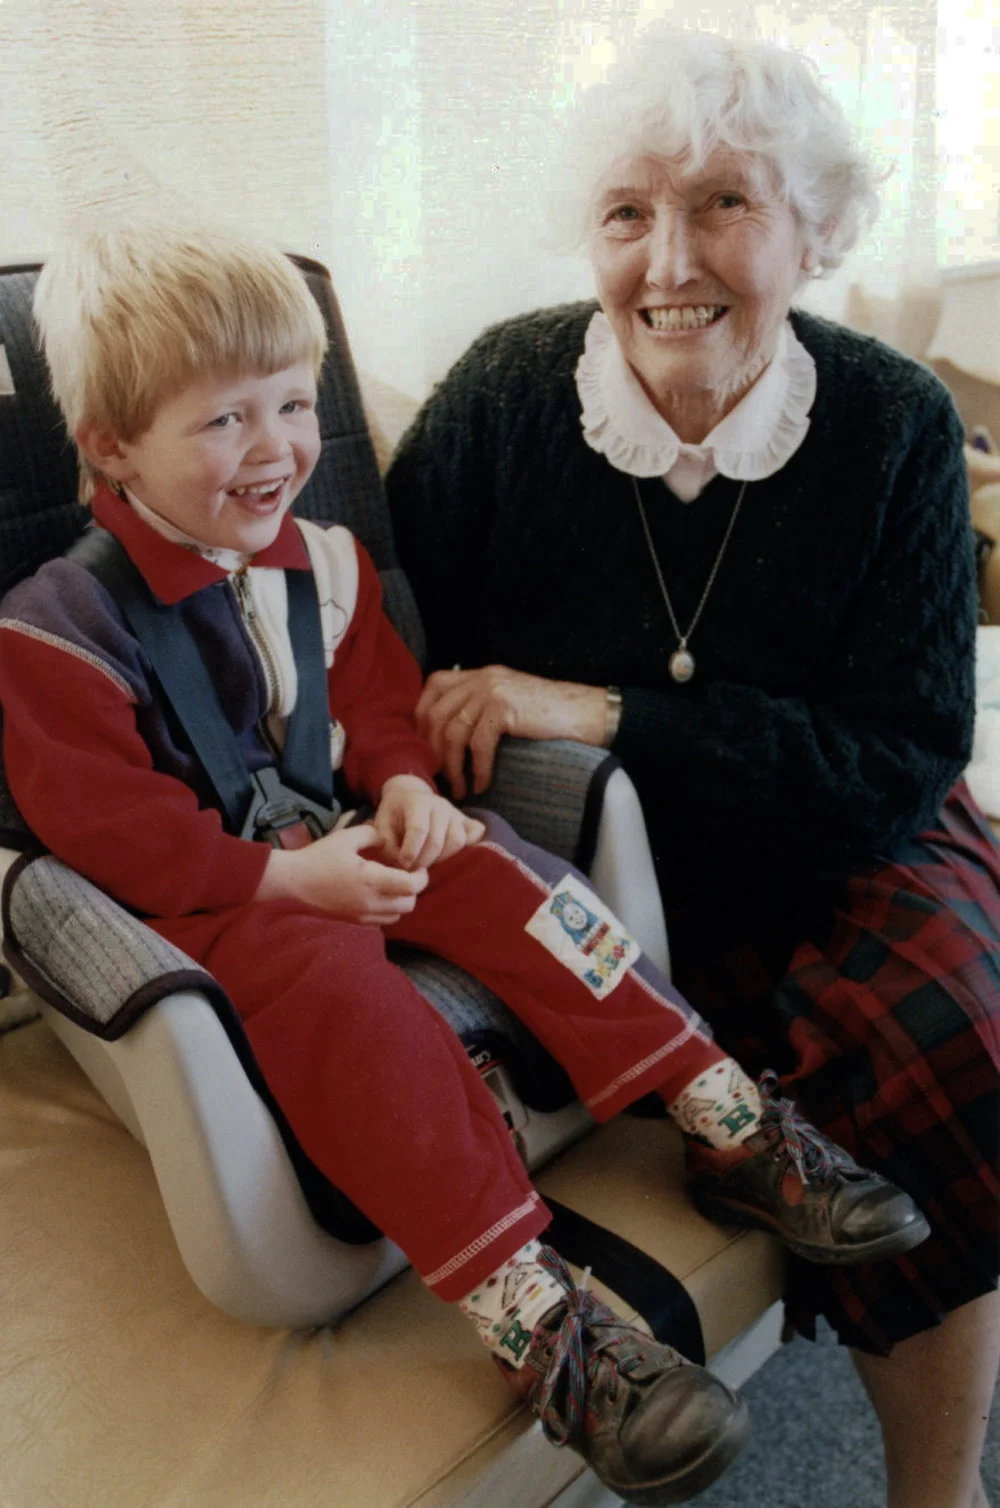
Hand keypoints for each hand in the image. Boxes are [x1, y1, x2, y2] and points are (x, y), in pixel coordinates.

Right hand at [255, 822, 427, 924]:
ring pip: (398, 915)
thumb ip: (372, 835)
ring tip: (392, 884)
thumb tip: (387, 839)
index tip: (417, 866)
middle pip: (410, 904)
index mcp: (371, 880)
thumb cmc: (317, 858)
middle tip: (406, 873)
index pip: (412, 886)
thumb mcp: (346, 837)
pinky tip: (378, 894)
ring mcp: (362, 915)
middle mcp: (370, 902)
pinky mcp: (355, 922)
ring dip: (402, 900)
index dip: (421, 876)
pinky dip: (388, 909)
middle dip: (414, 889)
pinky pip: (383, 921)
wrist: (292, 883)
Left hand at [373, 774, 485, 868]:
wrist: (408, 796)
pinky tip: (450, 857)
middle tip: (412, 871)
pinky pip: (475, 835)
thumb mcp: (381, 826)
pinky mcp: (466, 820)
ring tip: (427, 865)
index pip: (419, 829)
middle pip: (438, 840)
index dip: (411, 851)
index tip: (403, 864)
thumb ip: (387, 846)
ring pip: (457, 841)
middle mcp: (440, 805)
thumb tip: (403, 866)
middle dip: (424, 861)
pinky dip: (468, 848)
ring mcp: (455, 812)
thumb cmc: (392, 815)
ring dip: (442, 859)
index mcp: (417, 801)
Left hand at [414, 666, 606, 798]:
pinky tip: (481, 784)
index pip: (434, 687)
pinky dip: (477, 770)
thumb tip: (449, 736)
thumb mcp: (508, 700)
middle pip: (437, 714)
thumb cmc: (549, 715)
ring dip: (453, 767)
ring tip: (460, 788)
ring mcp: (492, 691)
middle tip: (440, 776)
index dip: (422, 717)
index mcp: (479, 674)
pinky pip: (478, 745)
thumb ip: (480, 706)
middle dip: (433, 750)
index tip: (425, 747)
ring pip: (453, 733)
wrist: (585, 712)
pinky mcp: (504, 709)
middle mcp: (482, 678)